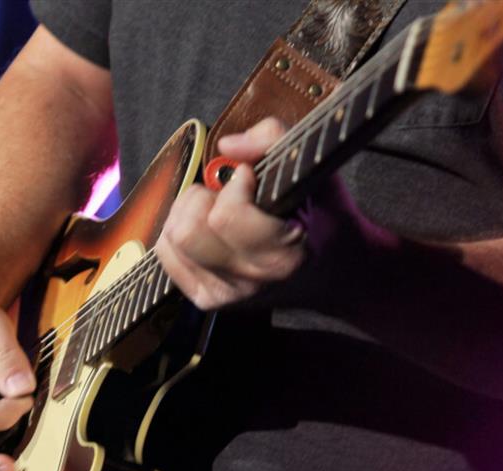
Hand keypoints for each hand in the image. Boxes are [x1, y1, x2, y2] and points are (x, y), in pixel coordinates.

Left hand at [154, 117, 306, 310]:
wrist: (335, 271)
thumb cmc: (322, 214)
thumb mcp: (312, 168)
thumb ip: (273, 139)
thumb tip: (226, 147)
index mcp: (282, 255)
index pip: (226, 217)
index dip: (234, 184)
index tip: (250, 176)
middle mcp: (252, 281)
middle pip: (188, 231)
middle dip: (202, 198)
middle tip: (227, 193)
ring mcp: (227, 294)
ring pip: (173, 241)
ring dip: (188, 213)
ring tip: (216, 208)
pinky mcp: (208, 299)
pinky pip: (167, 256)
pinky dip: (177, 232)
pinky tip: (205, 228)